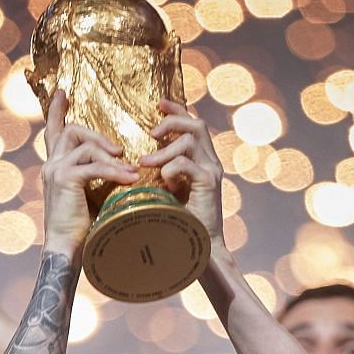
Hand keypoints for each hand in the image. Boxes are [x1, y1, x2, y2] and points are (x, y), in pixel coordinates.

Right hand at [40, 90, 136, 255]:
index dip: (56, 110)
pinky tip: (129, 178)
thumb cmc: (82, 228)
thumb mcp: (90, 194)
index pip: (53, 131)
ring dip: (109, 154)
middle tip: (118, 150)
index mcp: (55, 166)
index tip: (61, 91)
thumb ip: (97, 175)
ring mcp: (55, 170)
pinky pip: (94, 166)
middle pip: (72, 130)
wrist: (67, 249)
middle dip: (97, 135)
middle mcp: (51, 164)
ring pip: (84, 144)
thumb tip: (121, 164)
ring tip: (127, 167)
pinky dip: (114, 171)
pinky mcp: (66, 179)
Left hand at [141, 99, 224, 244]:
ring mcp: (212, 172)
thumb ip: (163, 173)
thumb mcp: (168, 192)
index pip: (193, 125)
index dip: (177, 111)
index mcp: (203, 161)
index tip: (158, 104)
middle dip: (172, 121)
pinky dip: (169, 168)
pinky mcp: (208, 184)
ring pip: (190, 140)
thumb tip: (141, 159)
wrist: (200, 249)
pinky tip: (163, 184)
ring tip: (146, 162)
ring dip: (164, 149)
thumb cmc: (180, 223)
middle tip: (152, 132)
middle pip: (196, 124)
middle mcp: (211, 163)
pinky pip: (186, 163)